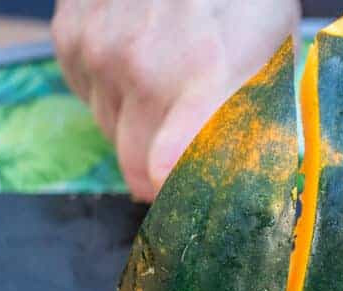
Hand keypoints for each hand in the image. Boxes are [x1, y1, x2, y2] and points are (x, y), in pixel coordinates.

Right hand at [52, 0, 299, 200]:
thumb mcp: (271, 57)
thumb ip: (255, 116)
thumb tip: (250, 172)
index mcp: (204, 80)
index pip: (166, 169)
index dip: (174, 198)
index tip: (187, 204)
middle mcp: (141, 71)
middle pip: (134, 166)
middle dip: (159, 174)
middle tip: (182, 161)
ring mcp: (99, 52)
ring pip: (109, 132)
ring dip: (135, 132)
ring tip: (164, 100)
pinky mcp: (71, 35)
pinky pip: (85, 97)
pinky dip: (109, 96)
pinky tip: (135, 71)